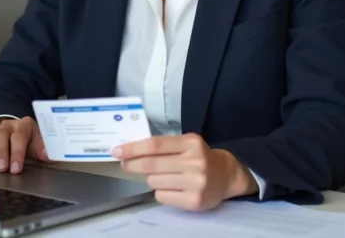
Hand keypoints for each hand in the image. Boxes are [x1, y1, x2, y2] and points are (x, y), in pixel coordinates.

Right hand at [0, 117, 52, 173]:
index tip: (16, 168)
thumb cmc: (31, 140)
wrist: (20, 131)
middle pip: (3, 136)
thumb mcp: (40, 143)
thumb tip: (48, 155)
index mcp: (25, 125)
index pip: (20, 136)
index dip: (18, 152)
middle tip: (3, 168)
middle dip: (3, 153)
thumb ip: (45, 149)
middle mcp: (9, 126)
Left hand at [113, 133, 257, 210]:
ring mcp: (195, 183)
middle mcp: (195, 162)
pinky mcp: (194, 201)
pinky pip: (162, 196)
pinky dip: (160, 191)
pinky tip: (172, 187)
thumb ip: (164, 146)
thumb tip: (131, 151)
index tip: (117, 151)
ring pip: (154, 182)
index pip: (155, 145)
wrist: (227, 176)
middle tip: (124, 164)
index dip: (133, 148)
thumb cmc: (200, 157)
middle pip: (152, 165)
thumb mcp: (186, 144)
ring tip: (163, 176)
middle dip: (132, 164)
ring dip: (151, 178)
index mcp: (191, 143)